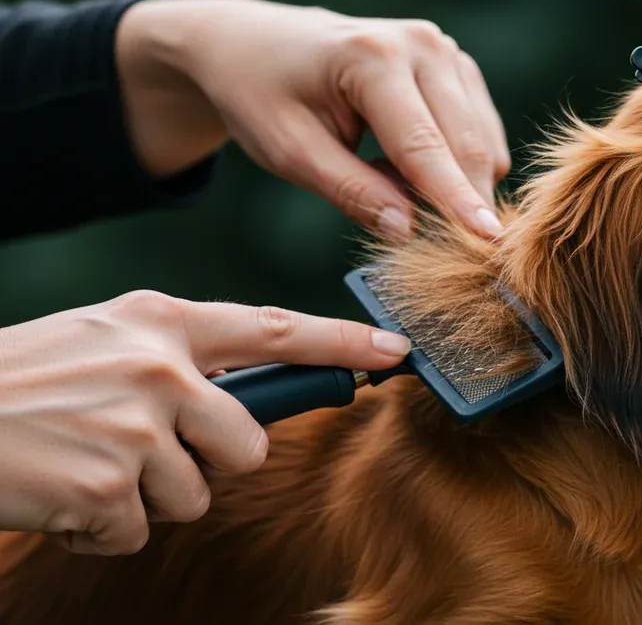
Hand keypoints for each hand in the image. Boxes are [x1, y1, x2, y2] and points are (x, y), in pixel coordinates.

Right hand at [0, 290, 410, 554]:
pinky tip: (60, 494)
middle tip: (142, 450)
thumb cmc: (23, 380)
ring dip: (145, 497)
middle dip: (209, 462)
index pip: (275, 330)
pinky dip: (99, 528)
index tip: (394, 352)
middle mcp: (159, 367)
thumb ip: (180, 357)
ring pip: (195, 494)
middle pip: (249, 441)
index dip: (342, 343)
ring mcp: (136, 427)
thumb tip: (248, 401)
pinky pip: (137, 531)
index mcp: (162, 321)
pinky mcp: (109, 486)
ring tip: (86, 464)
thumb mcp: (105, 339)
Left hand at [115, 0, 509, 239]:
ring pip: (481, 142)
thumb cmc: (262, 96)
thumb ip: (351, 191)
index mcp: (373, 58)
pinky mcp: (458, 68)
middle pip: (465, 144)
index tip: (488, 243)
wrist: (257, 45)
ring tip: (393, 191)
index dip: (455, 199)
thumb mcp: (289, 151)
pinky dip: (456, 167)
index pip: (423, 145)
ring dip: (457, 186)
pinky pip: (480, 134)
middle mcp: (422, 45)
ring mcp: (446, 52)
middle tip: (444, 255)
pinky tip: (409, 170)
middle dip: (463, 203)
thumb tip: (408, 231)